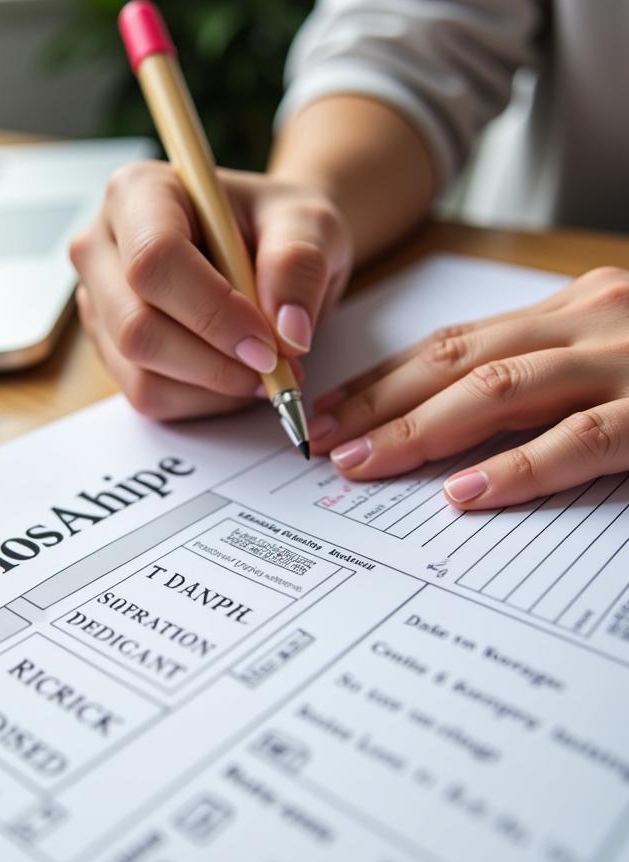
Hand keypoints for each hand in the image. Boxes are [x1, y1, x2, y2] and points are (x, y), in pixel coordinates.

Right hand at [69, 161, 352, 418]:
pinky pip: (149, 397)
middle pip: (137, 328)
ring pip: (141, 374)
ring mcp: (98, 305)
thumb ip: (300, 264)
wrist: (266, 251)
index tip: (268, 342)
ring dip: (214, 387)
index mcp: (138, 193)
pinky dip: (203, 401)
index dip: (212, 312)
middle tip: (276, 367)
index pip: (155, 260)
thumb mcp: (309, 223)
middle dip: (214, 362)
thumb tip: (288, 331)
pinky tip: (235, 375)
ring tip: (264, 369)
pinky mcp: (109, 351)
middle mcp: (101, 247)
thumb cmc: (276, 227)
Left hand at [308, 267, 628, 508]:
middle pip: (457, 363)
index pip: (454, 344)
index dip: (383, 380)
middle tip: (323, 439)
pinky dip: (517, 467)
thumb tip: (460, 409)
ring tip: (362, 461)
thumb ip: (546, 367)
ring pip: (498, 391)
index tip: (330, 410)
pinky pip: (579, 439)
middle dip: (377, 403)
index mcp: (571, 309)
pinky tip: (463, 492)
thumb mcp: (614, 345)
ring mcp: (623, 361)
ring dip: (418, 430)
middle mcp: (588, 321)